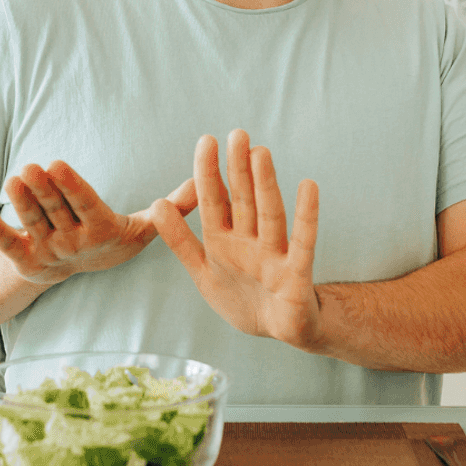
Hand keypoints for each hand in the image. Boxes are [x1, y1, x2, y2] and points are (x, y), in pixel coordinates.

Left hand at [0, 161, 196, 284]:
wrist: (81, 269)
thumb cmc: (114, 236)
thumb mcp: (145, 225)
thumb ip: (176, 206)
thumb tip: (204, 183)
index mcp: (101, 230)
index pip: (85, 206)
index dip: (71, 187)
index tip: (58, 164)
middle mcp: (74, 243)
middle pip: (56, 213)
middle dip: (43, 191)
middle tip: (31, 167)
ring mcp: (48, 251)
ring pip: (32, 223)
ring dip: (20, 203)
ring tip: (13, 178)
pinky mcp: (24, 258)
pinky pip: (6, 243)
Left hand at [151, 130, 321, 348]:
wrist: (275, 331)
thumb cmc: (240, 296)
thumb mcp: (203, 271)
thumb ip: (180, 241)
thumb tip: (157, 204)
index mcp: (223, 240)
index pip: (214, 201)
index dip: (209, 173)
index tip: (207, 141)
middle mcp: (250, 240)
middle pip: (243, 200)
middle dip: (238, 169)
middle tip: (237, 134)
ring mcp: (274, 255)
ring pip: (269, 214)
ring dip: (265, 185)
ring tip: (260, 153)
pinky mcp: (297, 272)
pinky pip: (302, 241)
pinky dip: (305, 216)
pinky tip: (308, 187)